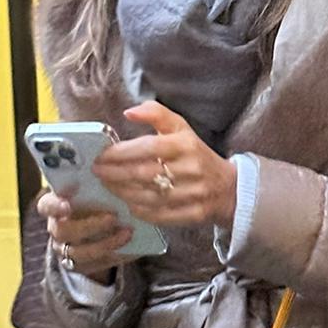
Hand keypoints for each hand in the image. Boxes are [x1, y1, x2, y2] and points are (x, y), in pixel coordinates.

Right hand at [38, 189, 131, 283]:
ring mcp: (65, 250)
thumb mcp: (87, 191)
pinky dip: (115, 256)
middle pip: (64, 231)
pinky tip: (131, 249)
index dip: (55, 206)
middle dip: (90, 225)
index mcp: (52, 206)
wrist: (93, 231)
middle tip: (113, 217)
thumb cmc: (90, 203)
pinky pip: (96, 265)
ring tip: (127, 233)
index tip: (68, 203)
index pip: (46, 206)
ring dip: (106, 243)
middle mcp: (55, 229)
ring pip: (80, 253)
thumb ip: (91, 187)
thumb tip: (112, 174)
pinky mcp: (78, 267)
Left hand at [92, 102, 237, 229]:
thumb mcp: (181, 128)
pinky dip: (141, 211)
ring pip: (150, 196)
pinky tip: (128, 205)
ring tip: (108, 187)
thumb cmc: (197, 155)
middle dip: (116, 174)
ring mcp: (194, 194)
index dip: (121, 153)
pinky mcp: (195, 214)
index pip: (147, 148)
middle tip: (97, 172)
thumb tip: (128, 112)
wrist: (230, 189)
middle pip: (144, 173)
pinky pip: (162, 215)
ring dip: (124, 193)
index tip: (101, 156)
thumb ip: (156, 114)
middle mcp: (191, 169)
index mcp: (185, 145)